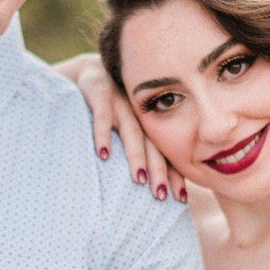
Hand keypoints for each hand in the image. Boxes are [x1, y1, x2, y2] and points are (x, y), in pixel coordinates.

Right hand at [53, 52, 185, 203]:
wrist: (88, 71)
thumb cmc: (108, 109)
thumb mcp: (125, 129)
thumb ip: (137, 154)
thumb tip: (146, 189)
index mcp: (150, 123)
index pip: (165, 152)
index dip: (173, 174)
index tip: (180, 199)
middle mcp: (139, 112)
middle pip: (153, 144)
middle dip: (159, 170)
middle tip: (160, 196)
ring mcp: (120, 100)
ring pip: (132, 132)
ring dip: (136, 156)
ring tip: (139, 179)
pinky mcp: (98, 91)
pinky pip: (101, 115)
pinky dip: (102, 135)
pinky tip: (104, 155)